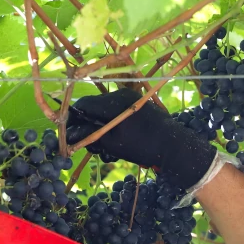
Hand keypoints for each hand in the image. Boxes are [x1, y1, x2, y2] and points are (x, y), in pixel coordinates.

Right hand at [66, 88, 216, 189]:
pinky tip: (115, 142)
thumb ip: (90, 136)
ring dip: (99, 128)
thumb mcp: (112, 143)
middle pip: (93, 107)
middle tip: (87, 145)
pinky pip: (116, 112)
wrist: (175, 146)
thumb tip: (70, 135)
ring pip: (104, 111)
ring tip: (104, 148)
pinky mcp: (137, 105)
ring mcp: (130, 99)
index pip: (83, 105)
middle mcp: (121, 95)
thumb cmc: (143, 146)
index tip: (68, 133)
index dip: (73, 119)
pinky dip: (111, 125)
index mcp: (113, 102)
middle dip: (86, 125)